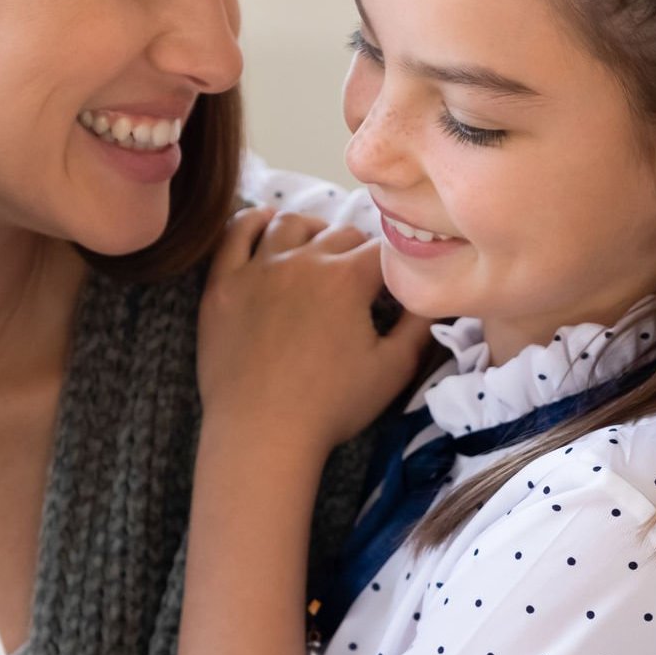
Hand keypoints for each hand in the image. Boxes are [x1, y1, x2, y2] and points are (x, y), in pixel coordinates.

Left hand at [199, 206, 432, 453]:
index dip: (394, 266)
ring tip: (318, 247)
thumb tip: (432, 296)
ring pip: (291, 224)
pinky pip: (235, 233)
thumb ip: (419, 327)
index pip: (383, 250)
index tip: (393, 286)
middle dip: (357, 251)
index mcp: (348, 278)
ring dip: (312, 230)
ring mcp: (258, 268)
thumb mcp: (393, 370)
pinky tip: (265, 221)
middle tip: (358, 280)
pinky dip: (253, 220)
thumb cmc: (331, 407)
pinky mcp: (223, 284)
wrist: (261, 434)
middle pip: (340, 234)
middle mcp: (303, 260)